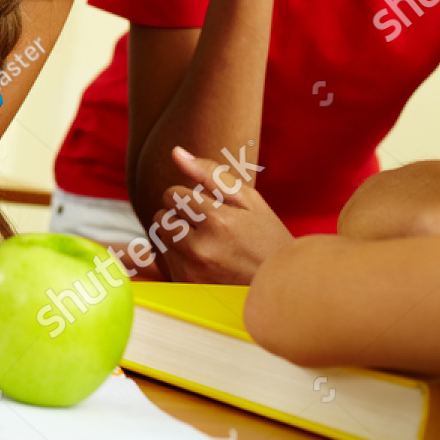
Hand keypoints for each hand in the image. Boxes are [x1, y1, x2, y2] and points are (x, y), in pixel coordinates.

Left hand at [155, 145, 293, 283]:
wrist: (280, 287)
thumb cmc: (266, 238)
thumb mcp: (249, 201)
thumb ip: (210, 173)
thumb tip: (176, 152)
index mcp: (218, 221)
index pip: (173, 194)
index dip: (189, 198)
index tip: (208, 208)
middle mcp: (201, 248)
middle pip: (161, 216)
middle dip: (180, 216)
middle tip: (208, 227)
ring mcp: (191, 271)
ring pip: (160, 238)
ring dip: (176, 235)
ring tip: (206, 242)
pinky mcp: (185, 286)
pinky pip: (164, 259)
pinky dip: (177, 256)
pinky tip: (203, 260)